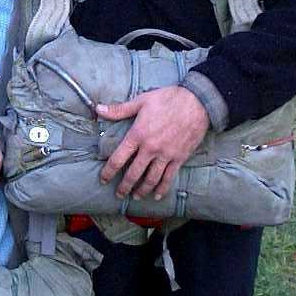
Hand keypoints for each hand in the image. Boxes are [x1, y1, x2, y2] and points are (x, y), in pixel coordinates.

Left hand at [96, 86, 208, 200]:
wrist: (197, 102)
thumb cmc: (168, 99)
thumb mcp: (141, 101)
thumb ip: (119, 110)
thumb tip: (98, 109)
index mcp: (138, 135)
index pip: (118, 158)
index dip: (109, 172)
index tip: (103, 179)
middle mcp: (150, 148)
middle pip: (134, 174)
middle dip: (124, 187)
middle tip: (119, 194)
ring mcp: (165, 155)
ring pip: (151, 179)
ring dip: (142, 190)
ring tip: (135, 196)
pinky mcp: (179, 158)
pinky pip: (169, 177)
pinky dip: (162, 189)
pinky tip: (157, 195)